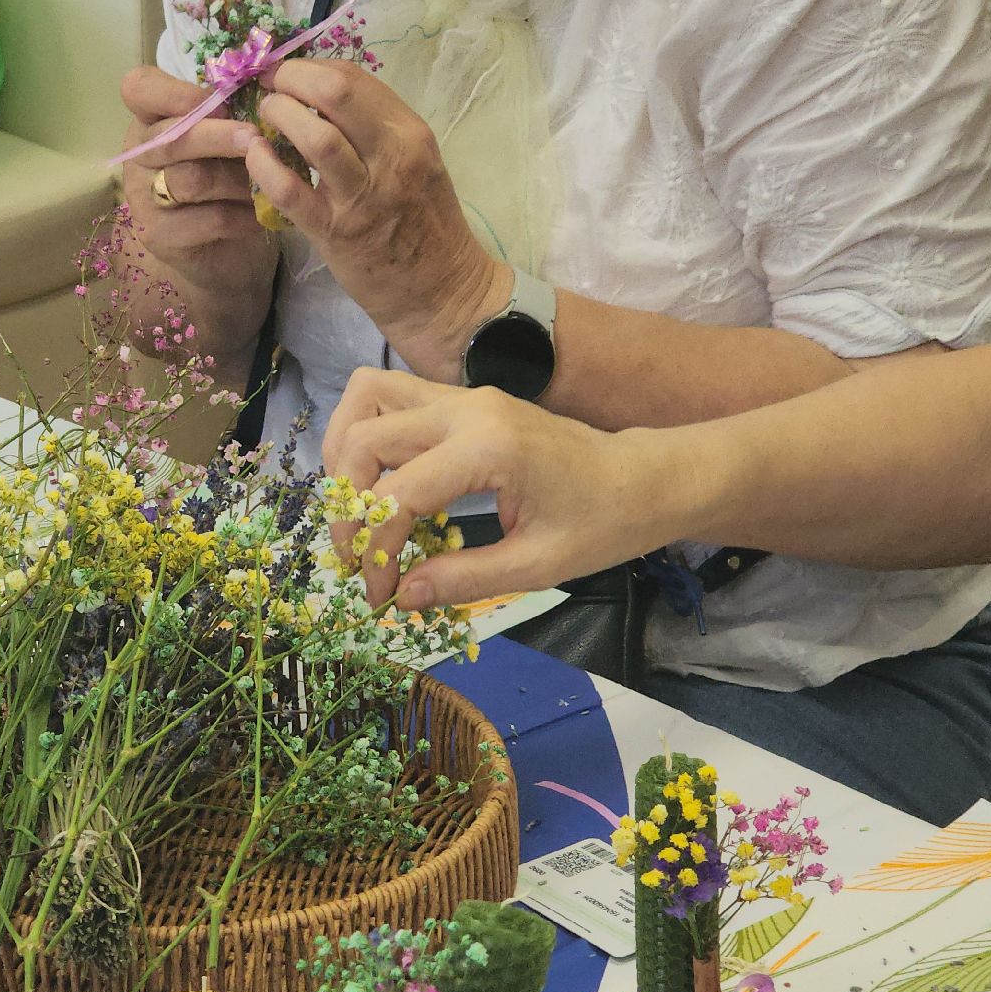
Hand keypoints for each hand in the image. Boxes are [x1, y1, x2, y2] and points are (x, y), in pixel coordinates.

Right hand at [119, 66, 275, 293]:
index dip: (177, 92)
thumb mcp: (224, 141)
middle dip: (219, 136)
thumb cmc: (224, 182)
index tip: (222, 103)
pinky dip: (244, 215)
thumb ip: (229, 114)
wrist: (219, 251)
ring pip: (192, 179)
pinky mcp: (160, 236)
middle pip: (171, 138)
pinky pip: (210, 219)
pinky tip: (261, 214)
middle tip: (256, 138)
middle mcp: (138, 157)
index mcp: (149, 121)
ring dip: (239, 179)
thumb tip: (266, 92)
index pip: (139, 89)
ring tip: (266, 181)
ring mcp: (144, 199)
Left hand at [247, 60, 507, 380]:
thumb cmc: (425, 225)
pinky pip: (290, 190)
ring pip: (314, 136)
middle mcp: (392, 157)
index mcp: (411, 134)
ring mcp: (363, 196)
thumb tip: (323, 95)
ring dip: (279, 116)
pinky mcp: (336, 233)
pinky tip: (255, 155)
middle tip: (272, 87)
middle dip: (292, 79)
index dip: (312, 66)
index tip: (290, 74)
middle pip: (336, 91)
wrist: (442, 292)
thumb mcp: (414, 163)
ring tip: (265, 117)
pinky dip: (264, 165)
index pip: (355, 77)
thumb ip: (375, 130)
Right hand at [322, 368, 684, 608]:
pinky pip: (391, 395)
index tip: (378, 594)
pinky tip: (380, 482)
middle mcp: (466, 409)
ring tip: (357, 509)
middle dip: (346, 504)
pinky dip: (368, 433)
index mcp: (489, 448)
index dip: (375, 551)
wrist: (644, 478)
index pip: (397, 496)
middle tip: (357, 554)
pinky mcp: (462, 399)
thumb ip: (464, 578)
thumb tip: (400, 596)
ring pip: (368, 396)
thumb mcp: (537, 565)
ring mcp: (462, 396)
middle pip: (365, 437)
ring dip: (345, 453)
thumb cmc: (603, 523)